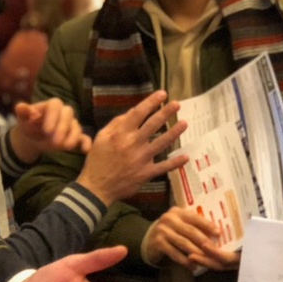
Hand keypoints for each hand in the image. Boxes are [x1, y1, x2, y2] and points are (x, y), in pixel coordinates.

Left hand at [9, 98, 89, 162]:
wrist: (33, 137)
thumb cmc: (28, 125)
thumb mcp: (23, 119)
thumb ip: (23, 112)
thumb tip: (20, 106)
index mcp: (51, 105)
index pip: (55, 104)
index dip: (52, 116)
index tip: (46, 130)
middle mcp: (63, 112)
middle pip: (68, 114)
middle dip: (62, 127)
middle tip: (54, 140)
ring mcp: (71, 124)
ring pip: (76, 126)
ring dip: (72, 136)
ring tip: (65, 147)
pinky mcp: (75, 136)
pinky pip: (84, 137)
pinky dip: (86, 143)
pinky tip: (84, 150)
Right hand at [76, 90, 188, 204]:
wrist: (96, 186)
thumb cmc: (97, 160)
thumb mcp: (101, 137)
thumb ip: (116, 123)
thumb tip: (132, 112)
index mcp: (121, 133)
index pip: (139, 113)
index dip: (151, 102)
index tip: (162, 94)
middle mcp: (133, 144)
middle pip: (153, 124)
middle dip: (166, 112)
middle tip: (177, 104)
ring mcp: (141, 159)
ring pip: (161, 143)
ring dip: (174, 132)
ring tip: (184, 123)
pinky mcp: (146, 173)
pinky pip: (163, 167)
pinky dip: (175, 162)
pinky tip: (186, 157)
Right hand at [143, 207, 240, 270]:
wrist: (149, 238)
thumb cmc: (171, 230)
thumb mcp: (180, 223)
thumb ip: (193, 225)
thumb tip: (215, 233)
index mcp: (178, 212)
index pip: (195, 217)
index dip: (207, 225)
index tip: (218, 233)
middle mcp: (169, 218)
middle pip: (190, 231)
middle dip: (204, 241)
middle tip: (214, 250)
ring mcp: (162, 230)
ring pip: (183, 243)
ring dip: (196, 253)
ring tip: (205, 260)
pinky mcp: (157, 242)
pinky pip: (174, 253)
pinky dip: (185, 261)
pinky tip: (193, 266)